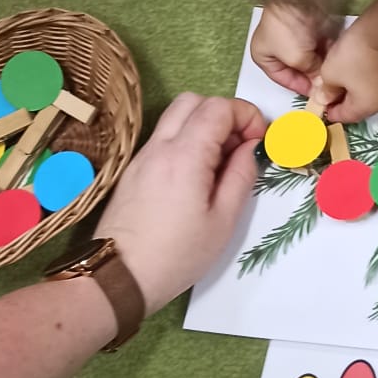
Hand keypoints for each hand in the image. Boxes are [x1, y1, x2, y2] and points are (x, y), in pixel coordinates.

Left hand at [95, 93, 266, 312]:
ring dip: (203, 125)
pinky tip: (196, 174)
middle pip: (195, 100)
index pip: (219, 108)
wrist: (119, 277)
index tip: (258, 141)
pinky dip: (185, 140)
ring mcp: (142, 156)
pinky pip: (163, 137)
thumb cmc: (175, 256)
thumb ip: (241, 176)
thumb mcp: (223, 221)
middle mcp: (160, 147)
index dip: (247, 116)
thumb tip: (249, 149)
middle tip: (240, 146)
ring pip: (176, 115)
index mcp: (185, 156)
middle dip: (224, 113)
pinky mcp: (133, 170)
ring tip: (219, 162)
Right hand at [251, 3, 338, 98]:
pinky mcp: (309, 26)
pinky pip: (319, 44)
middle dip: (312, 76)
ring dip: (321, 64)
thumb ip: (310, 74)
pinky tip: (336, 58)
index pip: (282, 79)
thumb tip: (322, 82)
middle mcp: (277, 46)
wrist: (300, 0)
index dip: (299, 87)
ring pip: (311, 57)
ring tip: (334, 73)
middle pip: (297, 68)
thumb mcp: (296, 60)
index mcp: (263, 55)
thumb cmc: (288, 31)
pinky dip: (327, 51)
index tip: (315, 95)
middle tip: (327, 86)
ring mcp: (294, 35)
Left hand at [313, 26, 377, 122]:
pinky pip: (377, 84)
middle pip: (359, 107)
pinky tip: (356, 71)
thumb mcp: (330, 74)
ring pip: (369, 95)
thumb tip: (325, 99)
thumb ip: (326, 91)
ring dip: (355, 91)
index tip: (321, 105)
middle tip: (330, 91)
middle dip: (343, 101)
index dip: (331, 112)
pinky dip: (365, 82)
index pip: (346, 117)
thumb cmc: (351, 56)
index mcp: (367, 107)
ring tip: (342, 79)